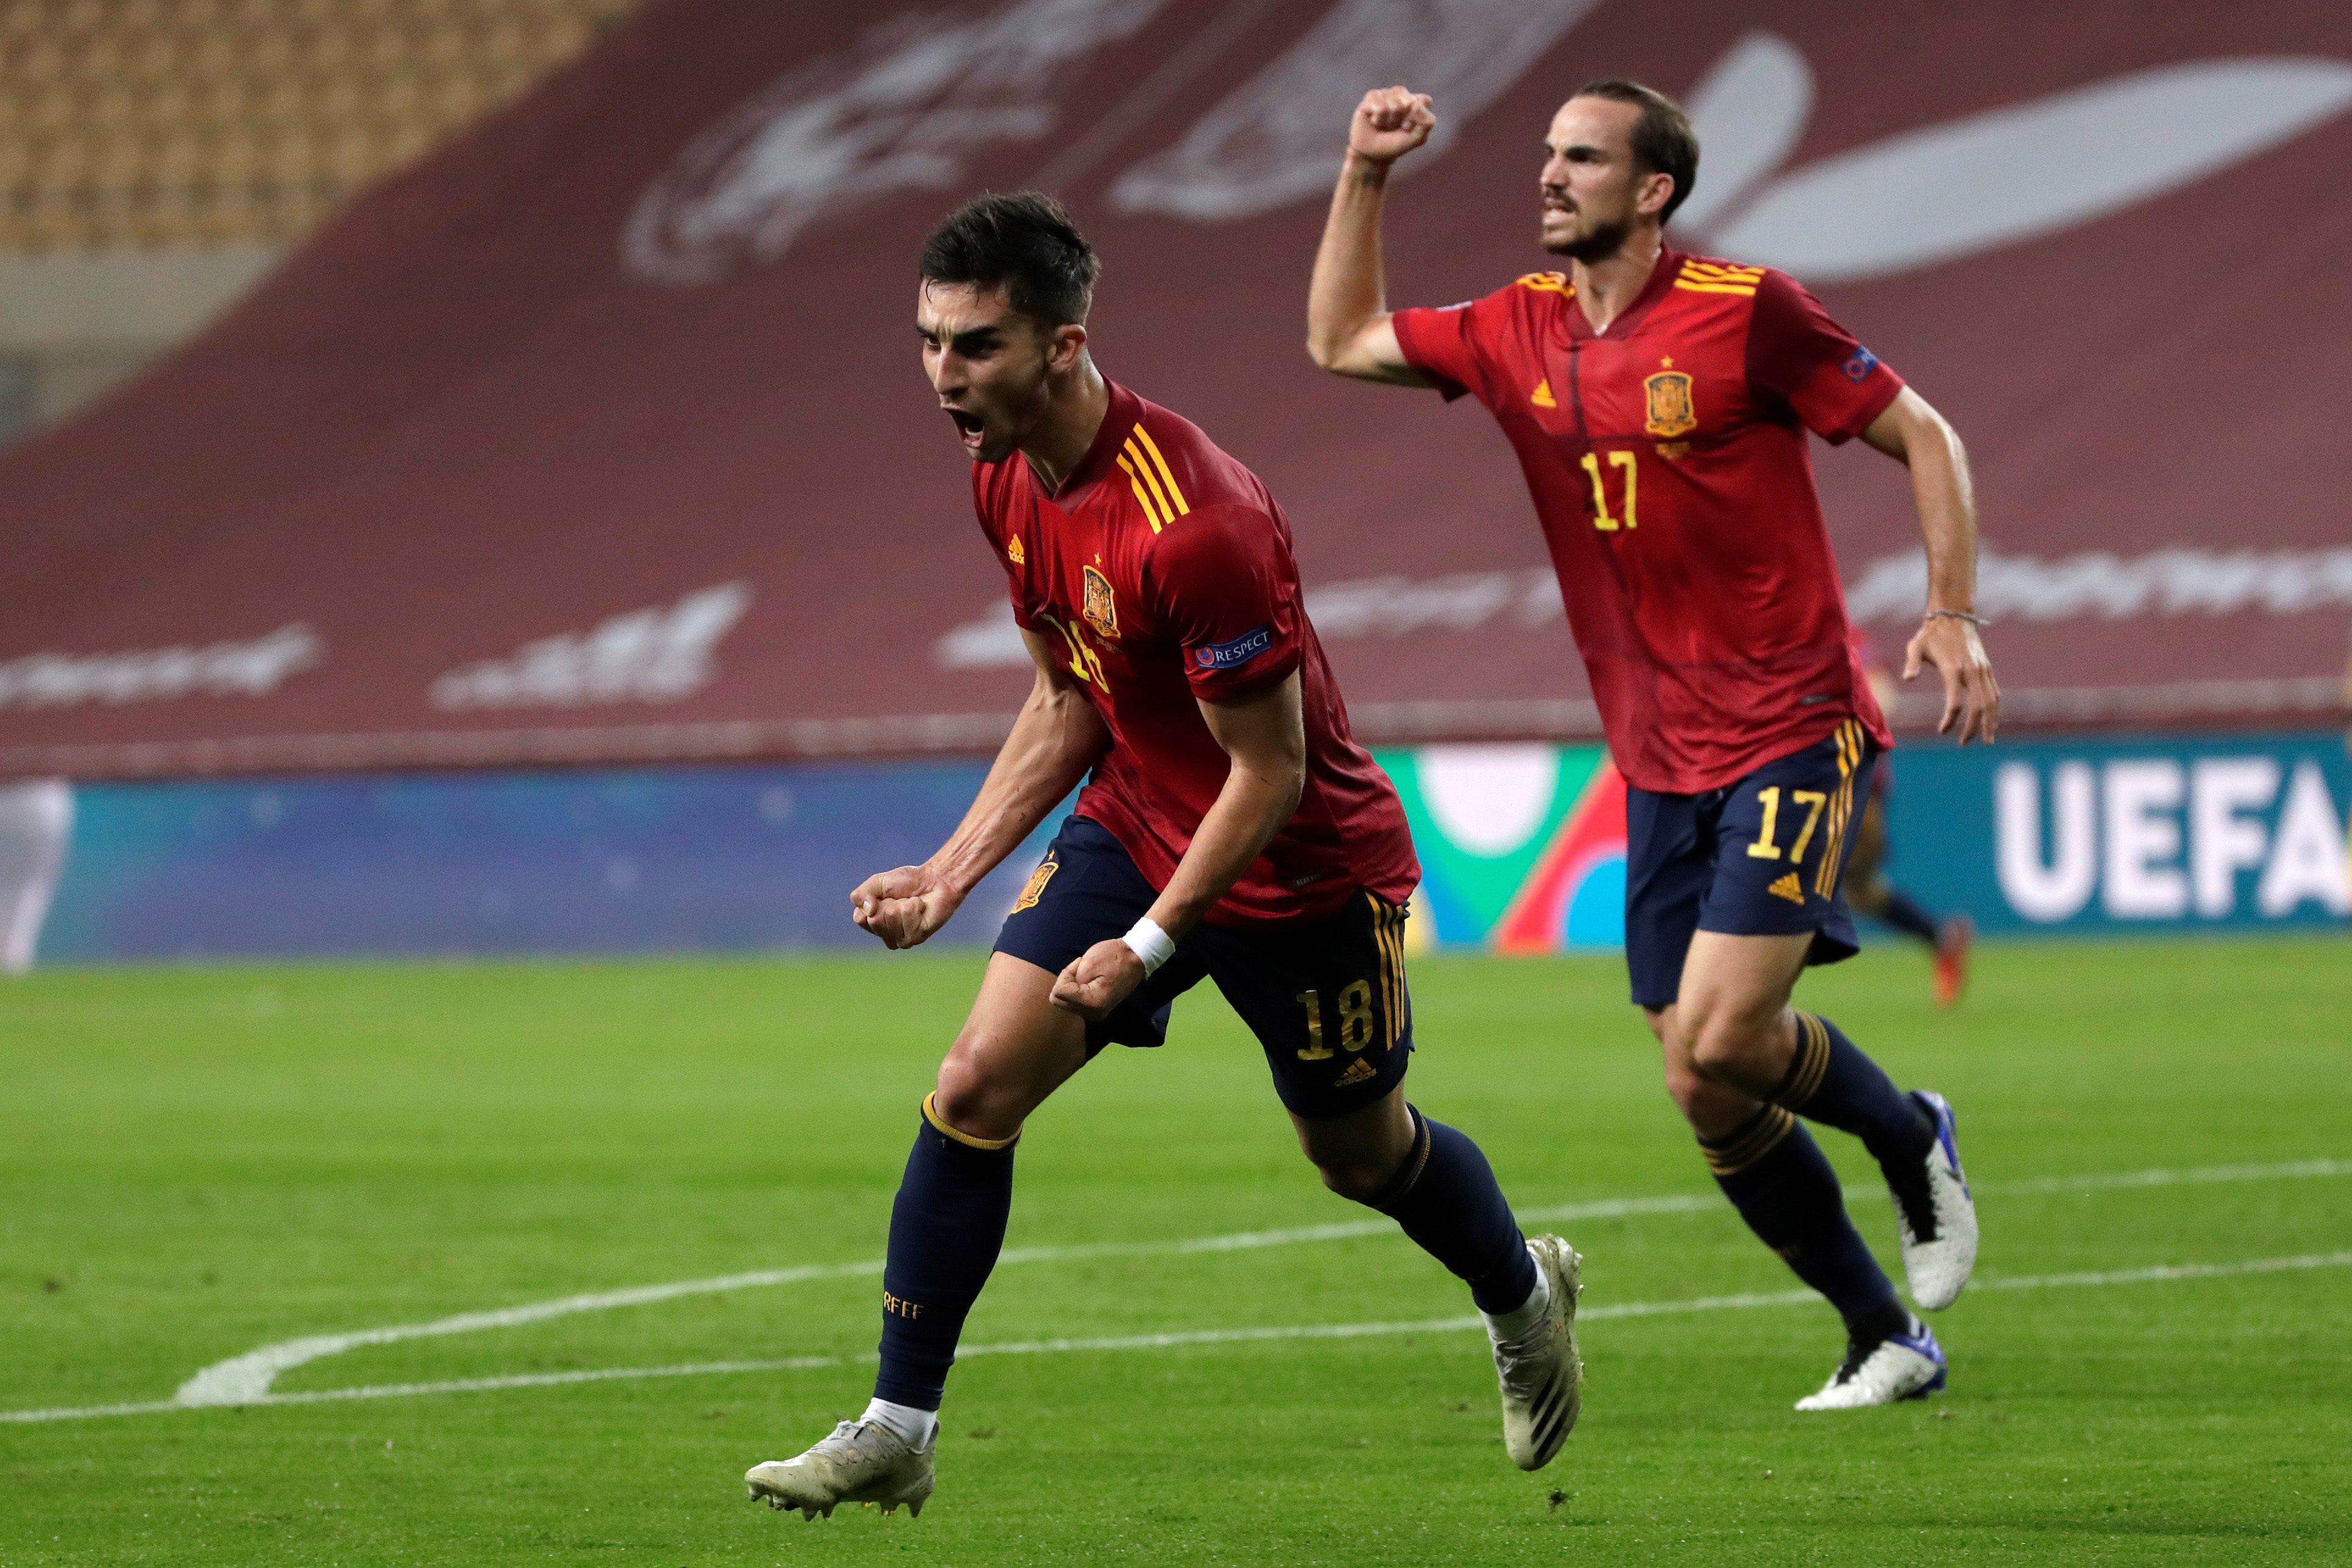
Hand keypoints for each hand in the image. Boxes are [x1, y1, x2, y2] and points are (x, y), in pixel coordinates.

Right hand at [850, 864, 963, 948]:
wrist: (935, 881)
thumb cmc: (907, 883)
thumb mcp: (877, 882)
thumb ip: (861, 894)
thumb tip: (869, 910)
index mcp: (872, 924)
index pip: (860, 919)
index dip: (872, 902)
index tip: (884, 896)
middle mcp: (885, 935)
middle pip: (875, 919)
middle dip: (889, 902)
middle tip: (900, 899)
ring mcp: (900, 940)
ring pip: (891, 917)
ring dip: (903, 903)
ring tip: (912, 903)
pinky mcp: (916, 938)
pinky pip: (908, 918)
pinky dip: (915, 906)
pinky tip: (921, 908)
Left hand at [1050, 938, 1144, 1020]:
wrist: (1136, 959)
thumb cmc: (1113, 956)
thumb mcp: (1087, 963)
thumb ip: (1069, 980)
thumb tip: (1059, 992)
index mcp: (1092, 1003)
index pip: (1059, 992)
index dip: (1066, 975)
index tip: (1081, 965)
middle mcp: (1093, 1014)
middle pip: (1058, 1000)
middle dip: (1066, 982)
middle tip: (1082, 969)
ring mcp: (1095, 1015)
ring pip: (1064, 1002)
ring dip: (1071, 986)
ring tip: (1088, 974)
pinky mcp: (1095, 1011)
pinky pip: (1073, 1002)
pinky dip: (1076, 991)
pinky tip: (1090, 981)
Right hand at [1349, 85, 1435, 166]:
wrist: (1371, 153)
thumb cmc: (1395, 144)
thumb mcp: (1417, 138)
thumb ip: (1427, 122)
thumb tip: (1415, 104)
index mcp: (1417, 101)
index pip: (1424, 101)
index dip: (1417, 119)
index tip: (1408, 128)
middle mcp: (1402, 94)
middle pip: (1409, 102)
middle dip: (1402, 120)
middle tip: (1394, 127)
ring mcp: (1387, 93)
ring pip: (1394, 104)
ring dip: (1389, 121)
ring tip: (1384, 125)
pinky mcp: (1372, 95)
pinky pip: (1379, 105)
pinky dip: (1378, 118)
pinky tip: (1374, 121)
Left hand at [1903, 615, 2000, 743]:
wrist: (1954, 615)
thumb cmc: (1930, 633)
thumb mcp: (1915, 645)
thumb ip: (1911, 663)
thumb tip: (1907, 679)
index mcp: (1953, 668)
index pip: (1956, 702)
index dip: (1950, 719)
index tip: (1942, 731)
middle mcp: (1972, 670)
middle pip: (1978, 706)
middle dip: (1974, 727)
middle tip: (1965, 743)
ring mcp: (1982, 669)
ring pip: (1992, 700)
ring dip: (1990, 721)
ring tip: (1987, 739)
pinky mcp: (1987, 668)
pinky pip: (1995, 691)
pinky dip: (1995, 708)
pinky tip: (1992, 721)